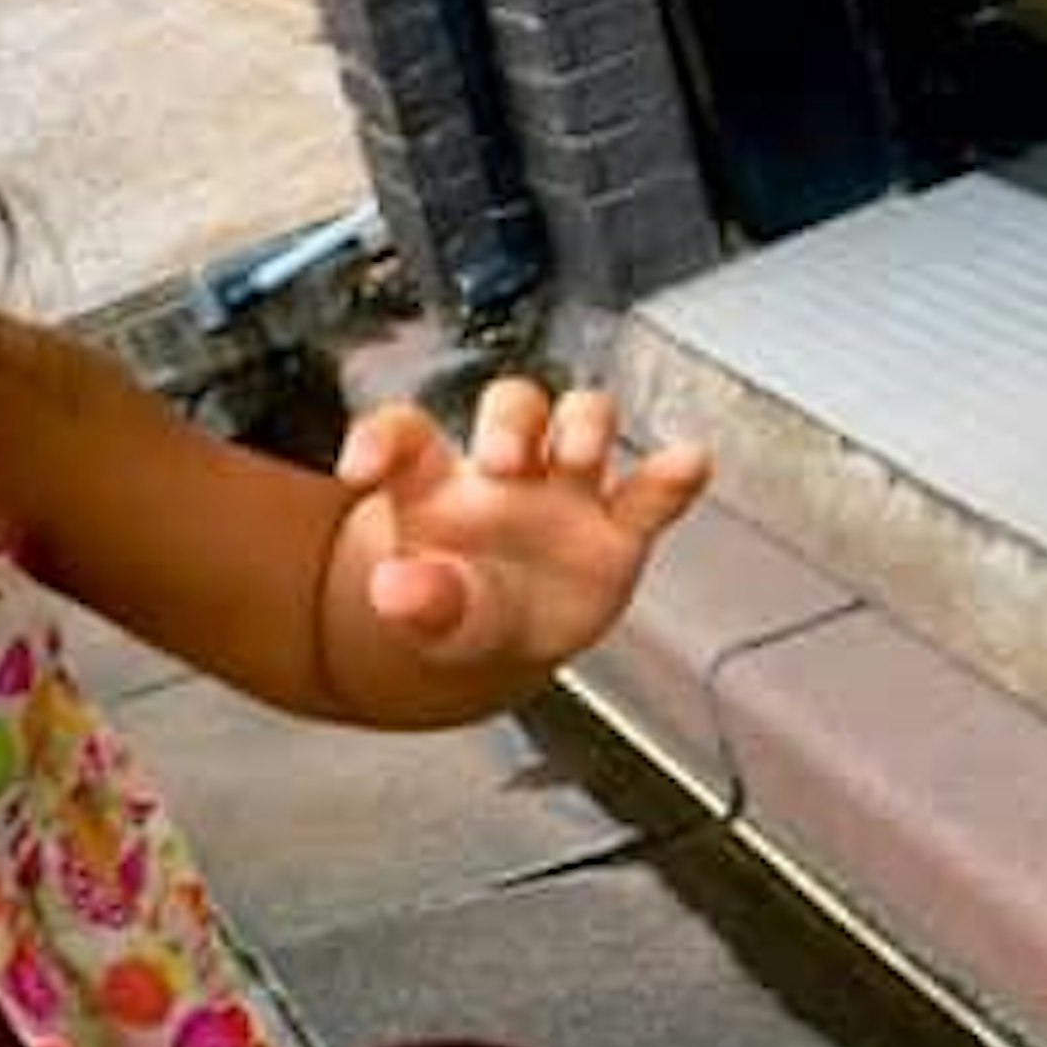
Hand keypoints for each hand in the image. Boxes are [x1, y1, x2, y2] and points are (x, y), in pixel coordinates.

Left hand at [330, 379, 707, 679]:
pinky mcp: (619, 526)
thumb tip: (392, 589)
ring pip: (582, 421)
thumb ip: (414, 602)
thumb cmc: (456, 606)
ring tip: (575, 457)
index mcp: (438, 484)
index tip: (358, 468)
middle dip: (510, 421)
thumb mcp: (427, 614)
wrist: (507, 642)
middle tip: (502, 461)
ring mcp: (567, 491)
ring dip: (583, 426)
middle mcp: (507, 470)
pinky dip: (671, 474)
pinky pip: (650, 491)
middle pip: (515, 405)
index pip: (407, 435)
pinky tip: (688, 461)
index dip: (382, 438)